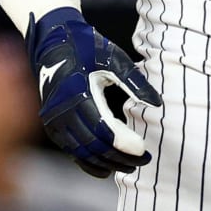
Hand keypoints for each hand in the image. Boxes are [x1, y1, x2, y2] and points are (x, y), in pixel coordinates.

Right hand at [24, 7, 161, 176]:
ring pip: (82, 152)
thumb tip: (157, 104)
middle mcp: (61, 110)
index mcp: (77, 92)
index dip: (124, 143)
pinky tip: (106, 168)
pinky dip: (88, 162)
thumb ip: (135, 82)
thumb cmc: (87, 47)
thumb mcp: (114, 58)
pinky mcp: (52, 125)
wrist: (53, 41)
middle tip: (145, 161)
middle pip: (94, 145)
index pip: (103, 128)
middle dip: (120, 157)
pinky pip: (71, 151)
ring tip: (131, 166)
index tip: (145, 150)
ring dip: (107, 162)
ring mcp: (54, 120)